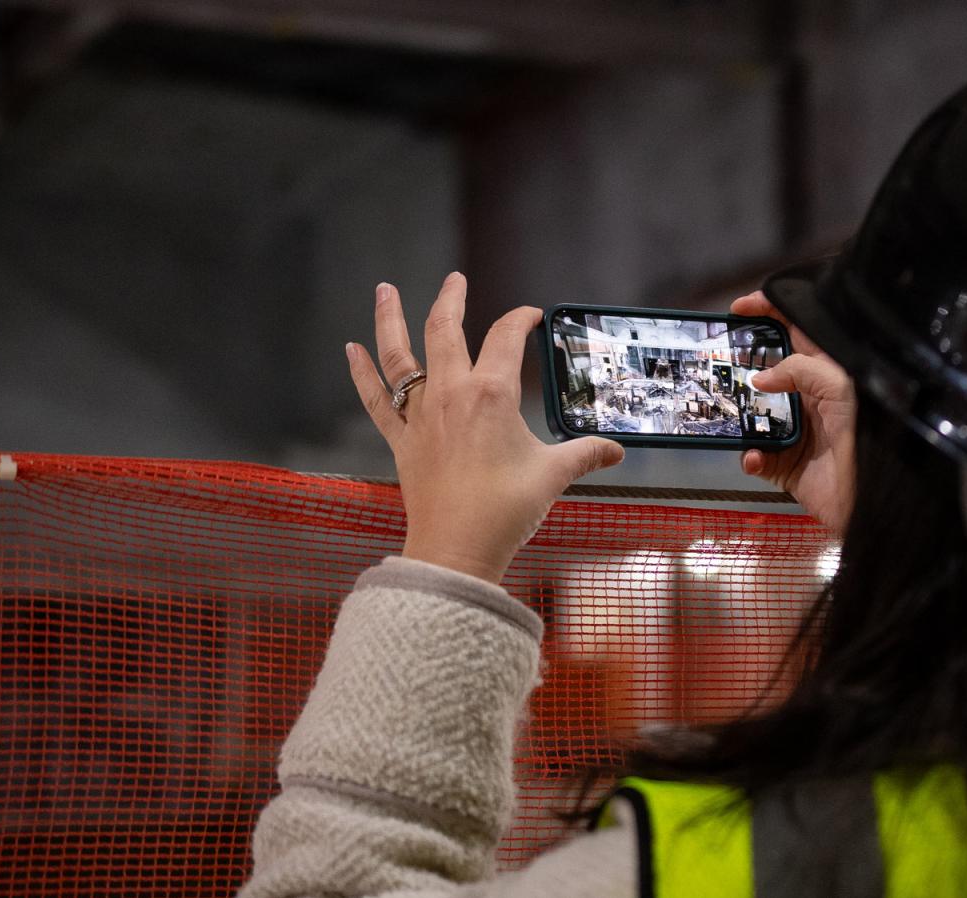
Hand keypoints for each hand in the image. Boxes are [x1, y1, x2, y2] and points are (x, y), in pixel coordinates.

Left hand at [346, 275, 624, 582]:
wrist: (458, 549)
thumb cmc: (506, 511)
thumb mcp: (554, 476)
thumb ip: (585, 455)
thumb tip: (616, 452)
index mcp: (491, 394)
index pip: (506, 337)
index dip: (521, 319)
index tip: (531, 316)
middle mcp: (451, 394)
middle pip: (445, 329)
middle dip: (451, 298)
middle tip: (455, 279)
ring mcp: (421, 415)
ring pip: (399, 355)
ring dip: (390, 318)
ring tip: (384, 289)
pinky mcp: (401, 439)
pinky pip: (375, 398)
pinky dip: (361, 373)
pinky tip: (351, 350)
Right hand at [731, 291, 855, 535]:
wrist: (872, 498)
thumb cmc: (868, 435)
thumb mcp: (838, 386)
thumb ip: (798, 369)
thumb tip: (761, 378)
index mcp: (829, 372)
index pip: (797, 332)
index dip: (769, 313)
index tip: (739, 308)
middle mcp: (811, 398)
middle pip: (770, 371)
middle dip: (743, 364)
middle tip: (721, 359)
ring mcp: (797, 431)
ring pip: (755, 414)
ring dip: (740, 415)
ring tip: (729, 412)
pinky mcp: (787, 464)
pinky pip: (757, 455)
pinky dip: (751, 456)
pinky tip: (755, 456)